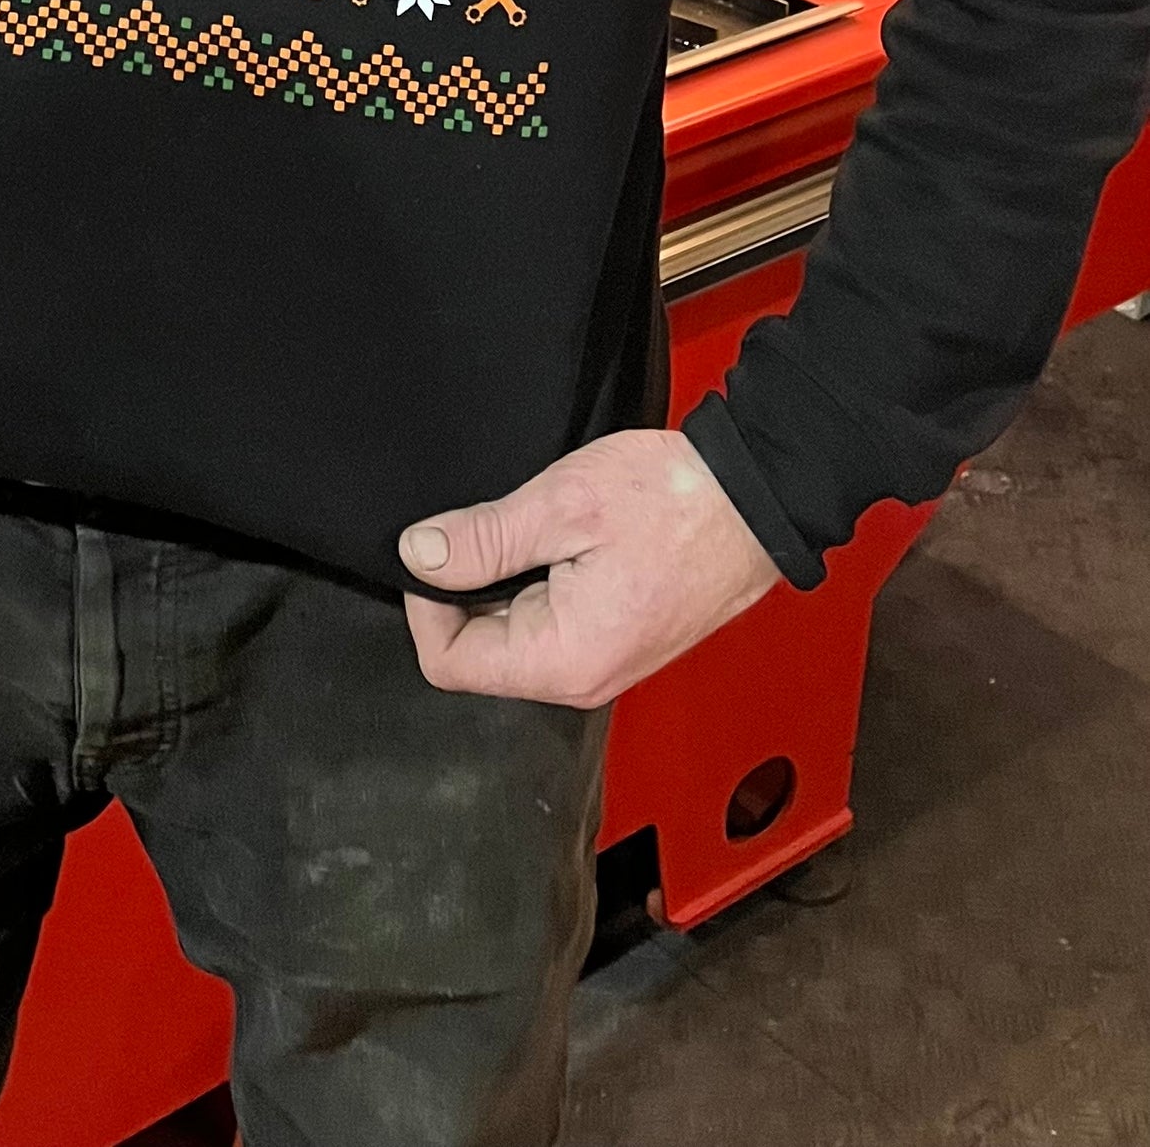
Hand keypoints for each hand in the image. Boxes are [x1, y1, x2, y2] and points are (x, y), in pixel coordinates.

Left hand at [399, 428, 780, 706]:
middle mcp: (583, 680)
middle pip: (480, 655)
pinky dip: (533, 585)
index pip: (451, 663)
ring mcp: (603, 664)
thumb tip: (419, 555)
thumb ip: (484, 538)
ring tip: (526, 528)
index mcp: (566, 661)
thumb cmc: (674, 500)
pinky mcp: (617, 640)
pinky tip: (550, 541)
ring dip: (500, 584)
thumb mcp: (563, 504)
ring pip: (512, 638)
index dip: (427, 603)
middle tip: (482, 526)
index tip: (437, 546)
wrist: (757, 497)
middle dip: (463, 592)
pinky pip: (549, 627)